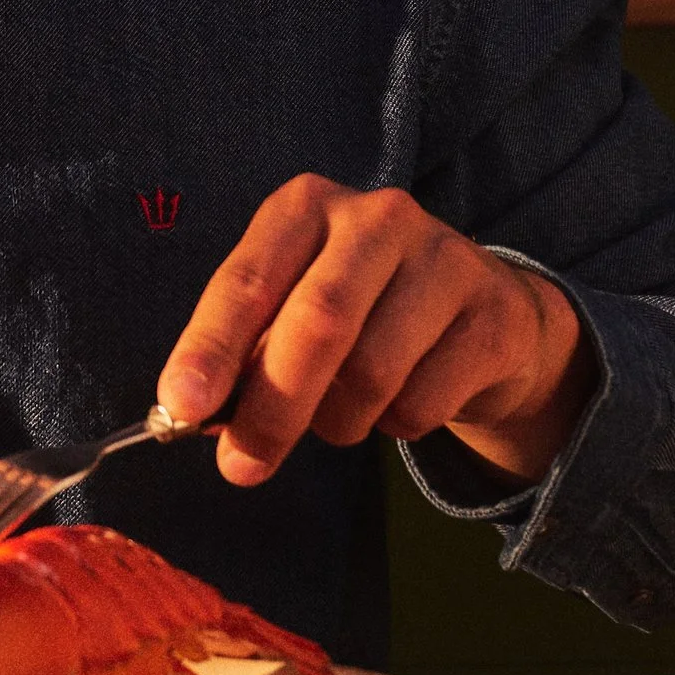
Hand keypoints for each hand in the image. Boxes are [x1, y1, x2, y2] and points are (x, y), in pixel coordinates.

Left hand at [155, 179, 587, 489]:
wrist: (482, 314)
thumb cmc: (362, 313)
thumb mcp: (293, 310)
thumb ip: (245, 354)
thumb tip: (191, 414)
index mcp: (306, 208)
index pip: (247, 280)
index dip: (210, 347)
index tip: (181, 406)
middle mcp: (377, 218)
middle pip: (317, 324)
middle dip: (271, 407)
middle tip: (240, 466)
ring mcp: (445, 260)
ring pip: (370, 375)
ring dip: (339, 422)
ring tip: (343, 412)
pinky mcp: (493, 315)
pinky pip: (421, 403)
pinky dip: (395, 426)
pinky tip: (403, 398)